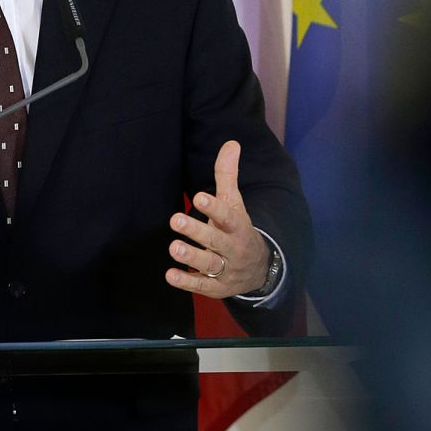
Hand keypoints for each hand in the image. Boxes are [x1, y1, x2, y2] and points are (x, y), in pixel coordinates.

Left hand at [165, 141, 270, 298]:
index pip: (227, 216)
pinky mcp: (217, 287)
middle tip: (175, 219)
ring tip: (173, 247)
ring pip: (210, 264)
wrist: (259, 269)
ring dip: (191, 256)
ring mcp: (227, 269)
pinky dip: (187, 281)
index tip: (198, 196)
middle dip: (196, 231)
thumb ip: (228, 175)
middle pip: (216, 240)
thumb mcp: (235, 203)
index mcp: (238, 226)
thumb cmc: (237, 228)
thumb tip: (231, 143)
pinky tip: (170, 275)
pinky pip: (202, 285)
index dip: (214, 207)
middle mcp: (233, 248)